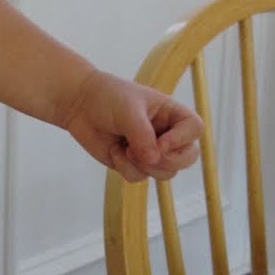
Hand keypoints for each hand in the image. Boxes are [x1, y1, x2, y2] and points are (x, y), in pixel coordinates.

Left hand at [61, 69, 202, 181]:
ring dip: (143, 165)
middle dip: (168, 161)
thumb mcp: (128, 111)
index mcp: (171, 113)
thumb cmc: (107, 98)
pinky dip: (126, 168)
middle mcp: (166, 133)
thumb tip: (153, 161)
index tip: (159, 142)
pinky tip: (114, 151)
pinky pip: (140, 177)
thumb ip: (143, 136)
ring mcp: (151, 151)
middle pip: (187, 157)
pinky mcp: (134, 163)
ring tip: (124, 149)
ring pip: (165, 172)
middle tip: (147, 157)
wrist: (80, 104)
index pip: (195, 128)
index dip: (182, 140)